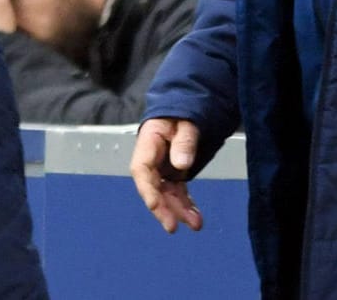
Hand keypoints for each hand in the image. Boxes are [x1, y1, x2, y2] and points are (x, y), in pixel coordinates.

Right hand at [130, 117, 203, 232]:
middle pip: (152, 187)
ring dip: (178, 210)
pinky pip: (176, 192)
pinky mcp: (171, 174)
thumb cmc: (180, 114)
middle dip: (163, 208)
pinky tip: (195, 216)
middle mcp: (151, 159)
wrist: (182, 111)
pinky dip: (185, 205)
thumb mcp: (185, 123)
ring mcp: (161, 168)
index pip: (141, 169)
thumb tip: (182, 164)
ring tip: (195, 224)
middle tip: (172, 225)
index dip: (147, 189)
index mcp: (148, 143)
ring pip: (165, 194)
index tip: (154, 205)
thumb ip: (184, 142)